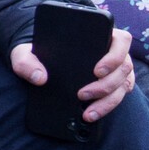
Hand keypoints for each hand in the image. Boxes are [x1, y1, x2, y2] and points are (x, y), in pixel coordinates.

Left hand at [10, 27, 134, 122]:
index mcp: (100, 35)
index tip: (96, 71)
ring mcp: (115, 69)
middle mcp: (113, 52)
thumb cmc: (38, 52)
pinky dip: (108, 106)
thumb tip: (39, 78)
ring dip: (108, 101)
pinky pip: (119, 95)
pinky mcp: (113, 84)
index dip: (114, 56)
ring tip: (88, 114)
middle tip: (82, 95)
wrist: (39, 62)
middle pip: (123, 68)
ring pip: (123, 85)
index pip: (121, 41)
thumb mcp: (25, 52)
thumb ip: (26, 61)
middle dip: (105, 85)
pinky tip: (92, 113)